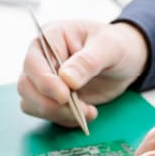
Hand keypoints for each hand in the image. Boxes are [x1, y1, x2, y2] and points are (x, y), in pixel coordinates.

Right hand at [17, 20, 148, 127]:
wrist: (128, 60)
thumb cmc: (118, 44)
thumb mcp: (109, 47)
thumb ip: (88, 61)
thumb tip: (66, 79)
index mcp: (51, 36)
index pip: (34, 61)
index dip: (45, 82)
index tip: (64, 96)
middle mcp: (42, 57)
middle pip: (26, 85)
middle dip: (50, 103)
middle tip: (79, 109)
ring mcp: (45, 78)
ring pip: (31, 103)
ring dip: (57, 114)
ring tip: (88, 111)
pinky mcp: (52, 97)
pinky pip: (46, 113)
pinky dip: (64, 119)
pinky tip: (88, 112)